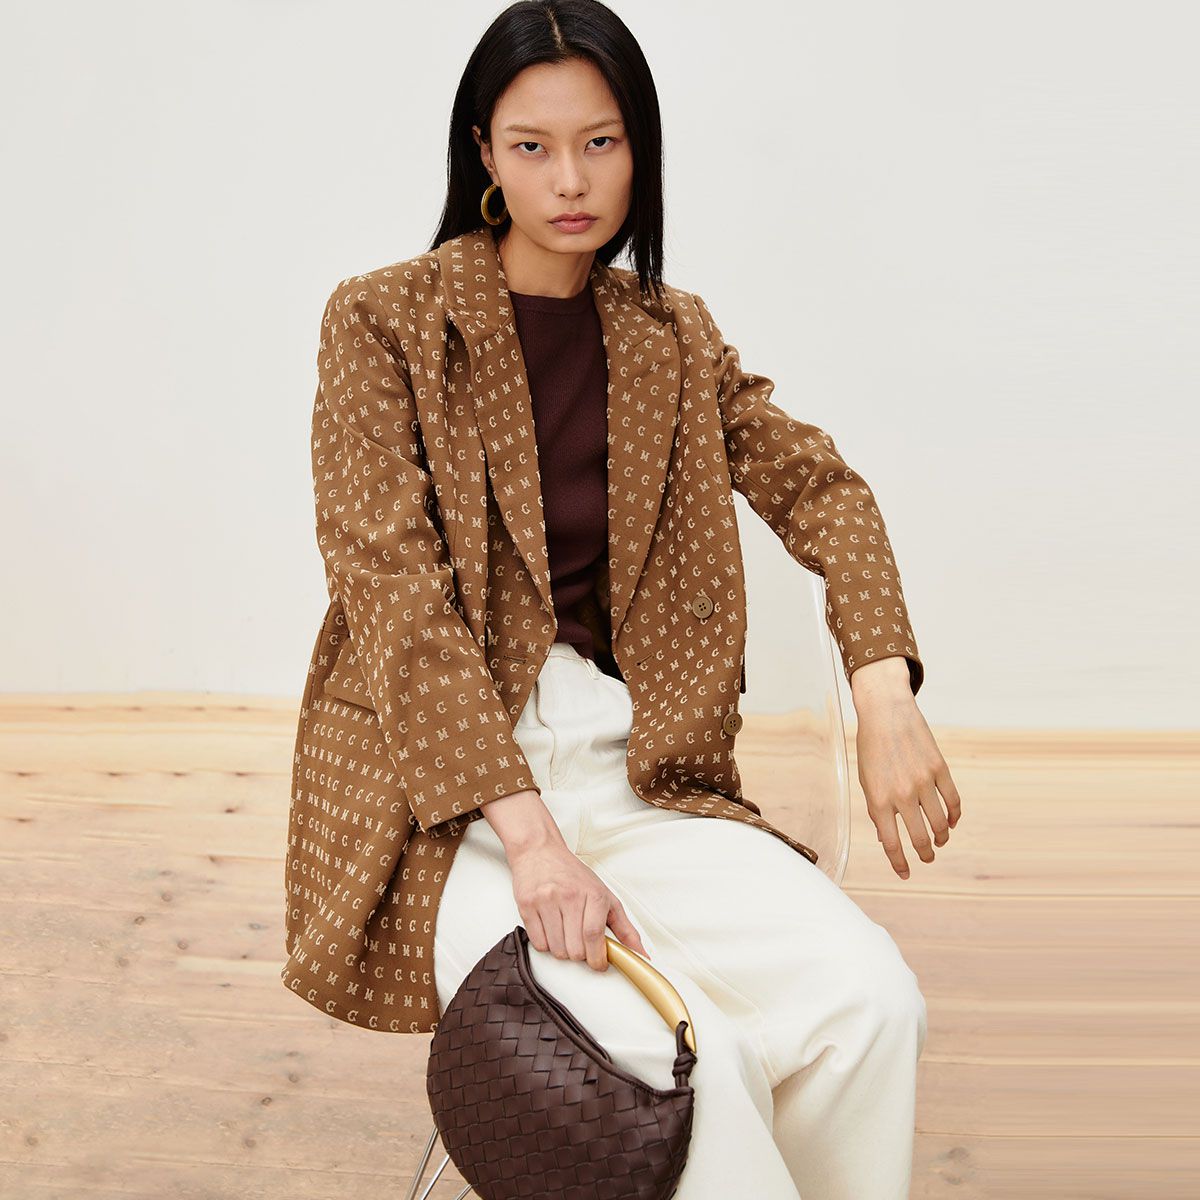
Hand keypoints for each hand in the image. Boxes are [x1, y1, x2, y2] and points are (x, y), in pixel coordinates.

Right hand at [506, 836, 652, 971]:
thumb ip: (625, 928)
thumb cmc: (573, 875)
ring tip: (564, 933)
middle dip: (580, 955)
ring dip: (562, 950)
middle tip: (580, 943)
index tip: (598, 963)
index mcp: (593, 894)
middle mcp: (570, 896)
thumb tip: (640, 954)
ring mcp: (547, 900)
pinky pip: (538, 943)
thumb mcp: (605, 896)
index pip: (594, 936)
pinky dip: (545, 944)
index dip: (597, 958)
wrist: (540, 851)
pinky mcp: (527, 905)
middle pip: (575, 949)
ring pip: (556, 950)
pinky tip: (550, 929)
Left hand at [850, 657, 961, 878]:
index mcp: (878, 799)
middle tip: (927, 858)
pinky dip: (954, 816)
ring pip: (940, 823)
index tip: (905, 874)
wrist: (886, 712)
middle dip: (925, 854)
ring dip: (941, 837)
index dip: (899, 863)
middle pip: (920, 838)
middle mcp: (901, 794)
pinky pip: (952, 801)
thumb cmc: (871, 747)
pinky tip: (951, 822)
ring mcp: (923, 782)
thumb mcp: (865, 779)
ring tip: (939, 841)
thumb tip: (887, 837)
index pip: (891, 843)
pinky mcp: (939, 769)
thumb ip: (877, 809)